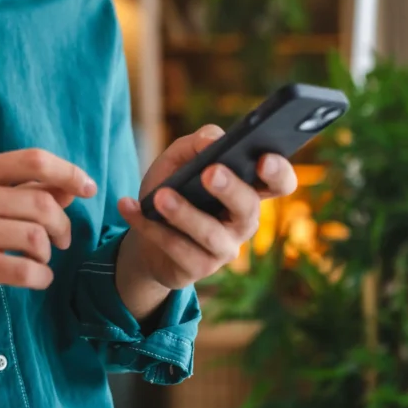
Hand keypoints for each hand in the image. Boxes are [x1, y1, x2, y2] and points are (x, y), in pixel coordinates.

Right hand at [0, 149, 95, 323]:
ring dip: (48, 254)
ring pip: (37, 237)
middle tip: (60, 241)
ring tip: (39, 261)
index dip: (69, 172)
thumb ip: (17, 191)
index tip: (87, 188)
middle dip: (63, 225)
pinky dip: (40, 277)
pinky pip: (25, 269)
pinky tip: (35, 279)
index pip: (34, 160)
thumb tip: (68, 186)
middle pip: (44, 203)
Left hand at [117, 125, 297, 292]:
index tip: (264, 159)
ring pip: (210, 233)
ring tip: (160, 196)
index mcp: (248, 189)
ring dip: (184, 213)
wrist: (147, 239)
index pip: (278, 182)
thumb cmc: (173, 191)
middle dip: (230, 189)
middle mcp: (244, 220)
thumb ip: (195, 144)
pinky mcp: (200, 268)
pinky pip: (176, 248)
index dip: (278, 172)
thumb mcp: (178, 161)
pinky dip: (149, 226)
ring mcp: (225, 248)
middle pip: (249, 207)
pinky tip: (128, 207)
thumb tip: (212, 140)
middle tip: (211, 172)